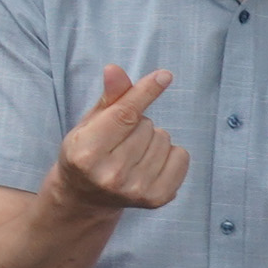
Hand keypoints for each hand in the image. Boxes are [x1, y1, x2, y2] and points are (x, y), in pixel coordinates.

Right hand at [45, 64, 186, 216]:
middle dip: (138, 124)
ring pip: (164, 138)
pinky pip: (182, 156)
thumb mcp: (88, 124)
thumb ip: (108, 98)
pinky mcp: (157, 198)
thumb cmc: (86, 152)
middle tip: (120, 141)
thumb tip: (115, 70)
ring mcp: (136, 190)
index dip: (145, 92)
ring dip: (153, 139)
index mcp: (86, 153)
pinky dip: (171, 153)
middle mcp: (111, 175)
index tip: (164, 76)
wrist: (84, 198)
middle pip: (146, 125)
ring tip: (133, 153)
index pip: (124, 115)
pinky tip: (151, 163)